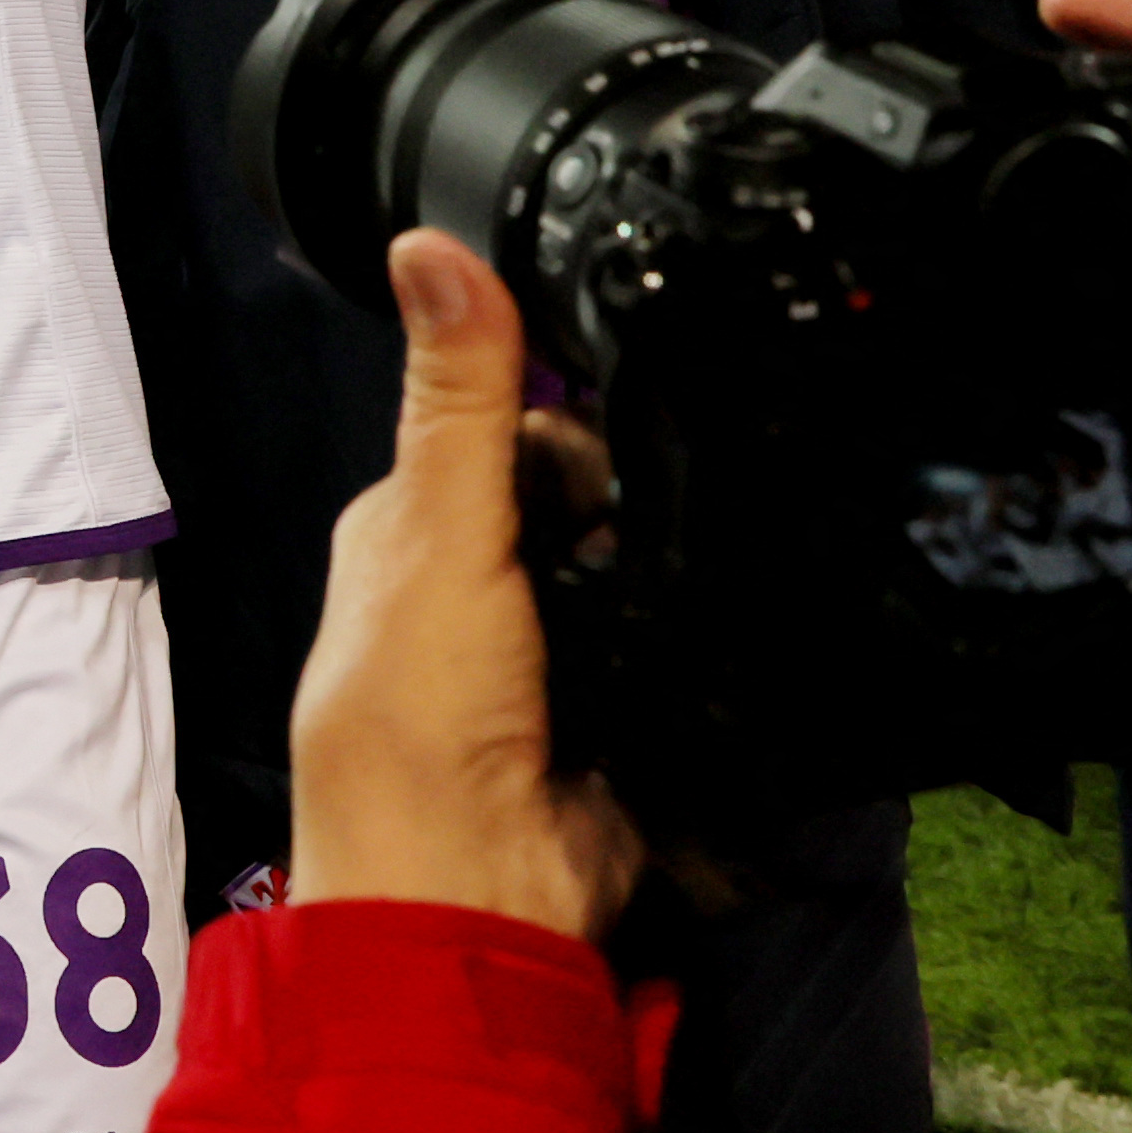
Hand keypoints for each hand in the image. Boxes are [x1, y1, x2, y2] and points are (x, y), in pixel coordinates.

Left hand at [286, 233, 644, 939]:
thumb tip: (428, 240)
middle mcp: (474, 584)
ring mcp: (548, 653)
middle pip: (590, 496)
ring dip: (669, 570)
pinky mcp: (615, 712)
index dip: (574, 422)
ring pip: (638, 567)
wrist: (479, 891)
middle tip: (644, 537)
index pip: (516, 428)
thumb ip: (458, 400)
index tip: (622, 432)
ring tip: (682, 587)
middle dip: (634, 502)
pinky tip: (721, 623)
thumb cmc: (418, 718)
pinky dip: (694, 634)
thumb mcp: (441, 532)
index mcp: (410, 527)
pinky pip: (671, 645)